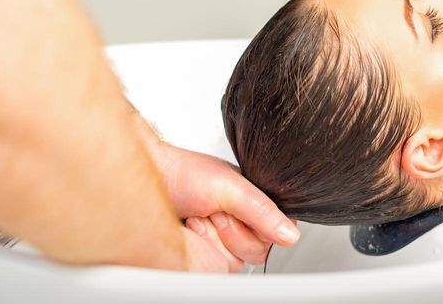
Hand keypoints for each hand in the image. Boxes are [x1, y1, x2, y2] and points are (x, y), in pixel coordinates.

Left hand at [133, 115, 299, 269]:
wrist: (152, 179)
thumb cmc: (184, 174)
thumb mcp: (230, 187)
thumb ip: (262, 210)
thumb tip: (290, 234)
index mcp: (255, 204)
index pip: (277, 232)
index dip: (252, 225)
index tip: (232, 210)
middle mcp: (242, 224)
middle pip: (258, 251)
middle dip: (231, 231)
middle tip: (213, 211)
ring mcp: (223, 242)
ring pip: (237, 263)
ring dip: (214, 239)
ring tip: (199, 218)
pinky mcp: (206, 257)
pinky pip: (218, 268)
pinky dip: (202, 247)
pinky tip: (191, 231)